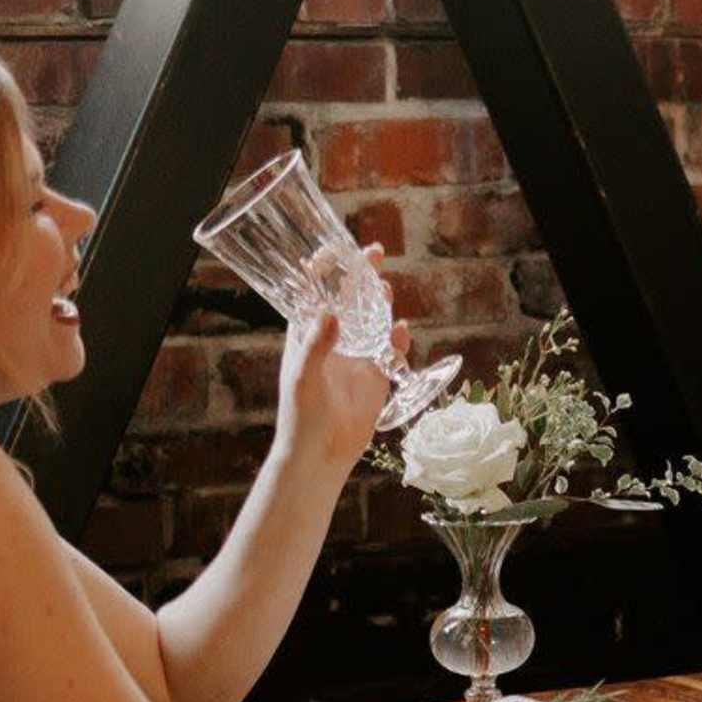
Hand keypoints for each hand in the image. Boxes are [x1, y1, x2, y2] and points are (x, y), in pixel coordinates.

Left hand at [279, 254, 399, 465]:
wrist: (321, 453)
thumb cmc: (302, 414)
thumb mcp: (304, 376)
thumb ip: (317, 345)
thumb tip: (331, 311)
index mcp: (307, 336)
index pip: (313, 293)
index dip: (323, 270)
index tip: (332, 248)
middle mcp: (333, 340)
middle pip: (349, 298)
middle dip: (360, 275)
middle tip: (374, 253)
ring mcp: (356, 356)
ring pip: (373, 319)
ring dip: (380, 303)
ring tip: (384, 290)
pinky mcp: (376, 376)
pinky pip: (391, 350)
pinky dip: (397, 340)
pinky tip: (399, 333)